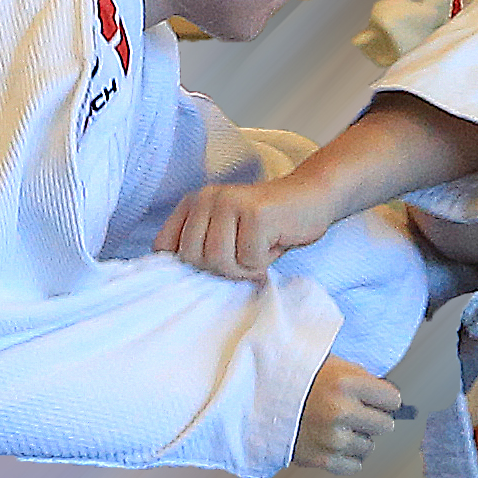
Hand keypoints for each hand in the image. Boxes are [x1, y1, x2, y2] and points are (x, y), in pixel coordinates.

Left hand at [157, 177, 335, 279]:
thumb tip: (173, 280)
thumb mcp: (226, 234)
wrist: (312, 198)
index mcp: (193, 203)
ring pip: (219, 261)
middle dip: (223, 267)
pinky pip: (249, 259)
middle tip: (245, 254)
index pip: (165, 247)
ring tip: (259, 249)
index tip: (218, 259)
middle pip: (194, 258)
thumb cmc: (268, 225)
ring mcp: (231, 202)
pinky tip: (274, 242)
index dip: (190, 265)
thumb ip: (199, 247)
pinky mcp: (256, 213)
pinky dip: (264, 261)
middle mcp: (207, 198)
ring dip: (244, 267)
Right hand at [293, 359, 403, 473]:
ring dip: (357, 438)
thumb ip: (360, 377)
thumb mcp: (330, 363)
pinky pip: (354, 465)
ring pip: (369, 446)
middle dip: (372, 419)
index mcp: (346, 383)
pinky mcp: (321, 459)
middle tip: (353, 412)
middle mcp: (341, 410)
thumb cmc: (296, 379)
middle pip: (385, 425)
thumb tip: (387, 397)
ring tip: (335, 426)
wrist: (256, 399)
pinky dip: (346, 456)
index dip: (383, 398)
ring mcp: (331, 438)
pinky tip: (332, 442)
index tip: (373, 398)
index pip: (393, 399)